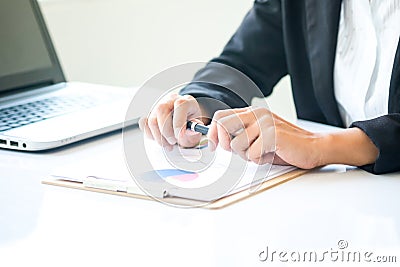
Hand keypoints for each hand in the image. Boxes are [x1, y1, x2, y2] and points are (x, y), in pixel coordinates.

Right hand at [139, 93, 203, 148]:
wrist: (186, 119)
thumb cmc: (191, 123)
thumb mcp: (197, 128)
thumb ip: (194, 132)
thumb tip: (188, 133)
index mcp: (186, 101)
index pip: (180, 105)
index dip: (179, 123)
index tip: (179, 136)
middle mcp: (171, 101)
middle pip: (161, 110)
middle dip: (167, 131)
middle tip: (173, 142)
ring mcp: (159, 107)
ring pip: (152, 120)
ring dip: (159, 137)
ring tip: (168, 145)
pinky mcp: (151, 114)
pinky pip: (144, 124)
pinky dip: (151, 135)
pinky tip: (161, 140)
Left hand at [208, 107, 322, 168]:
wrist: (313, 147)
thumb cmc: (285, 145)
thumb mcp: (258, 137)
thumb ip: (240, 134)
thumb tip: (218, 141)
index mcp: (251, 112)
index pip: (220, 116)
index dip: (212, 133)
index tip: (213, 146)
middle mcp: (256, 114)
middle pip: (223, 126)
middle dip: (227, 144)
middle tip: (242, 151)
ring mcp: (264, 123)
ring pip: (237, 145)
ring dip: (248, 155)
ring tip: (263, 152)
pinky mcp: (272, 134)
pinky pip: (252, 154)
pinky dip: (259, 160)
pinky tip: (271, 155)